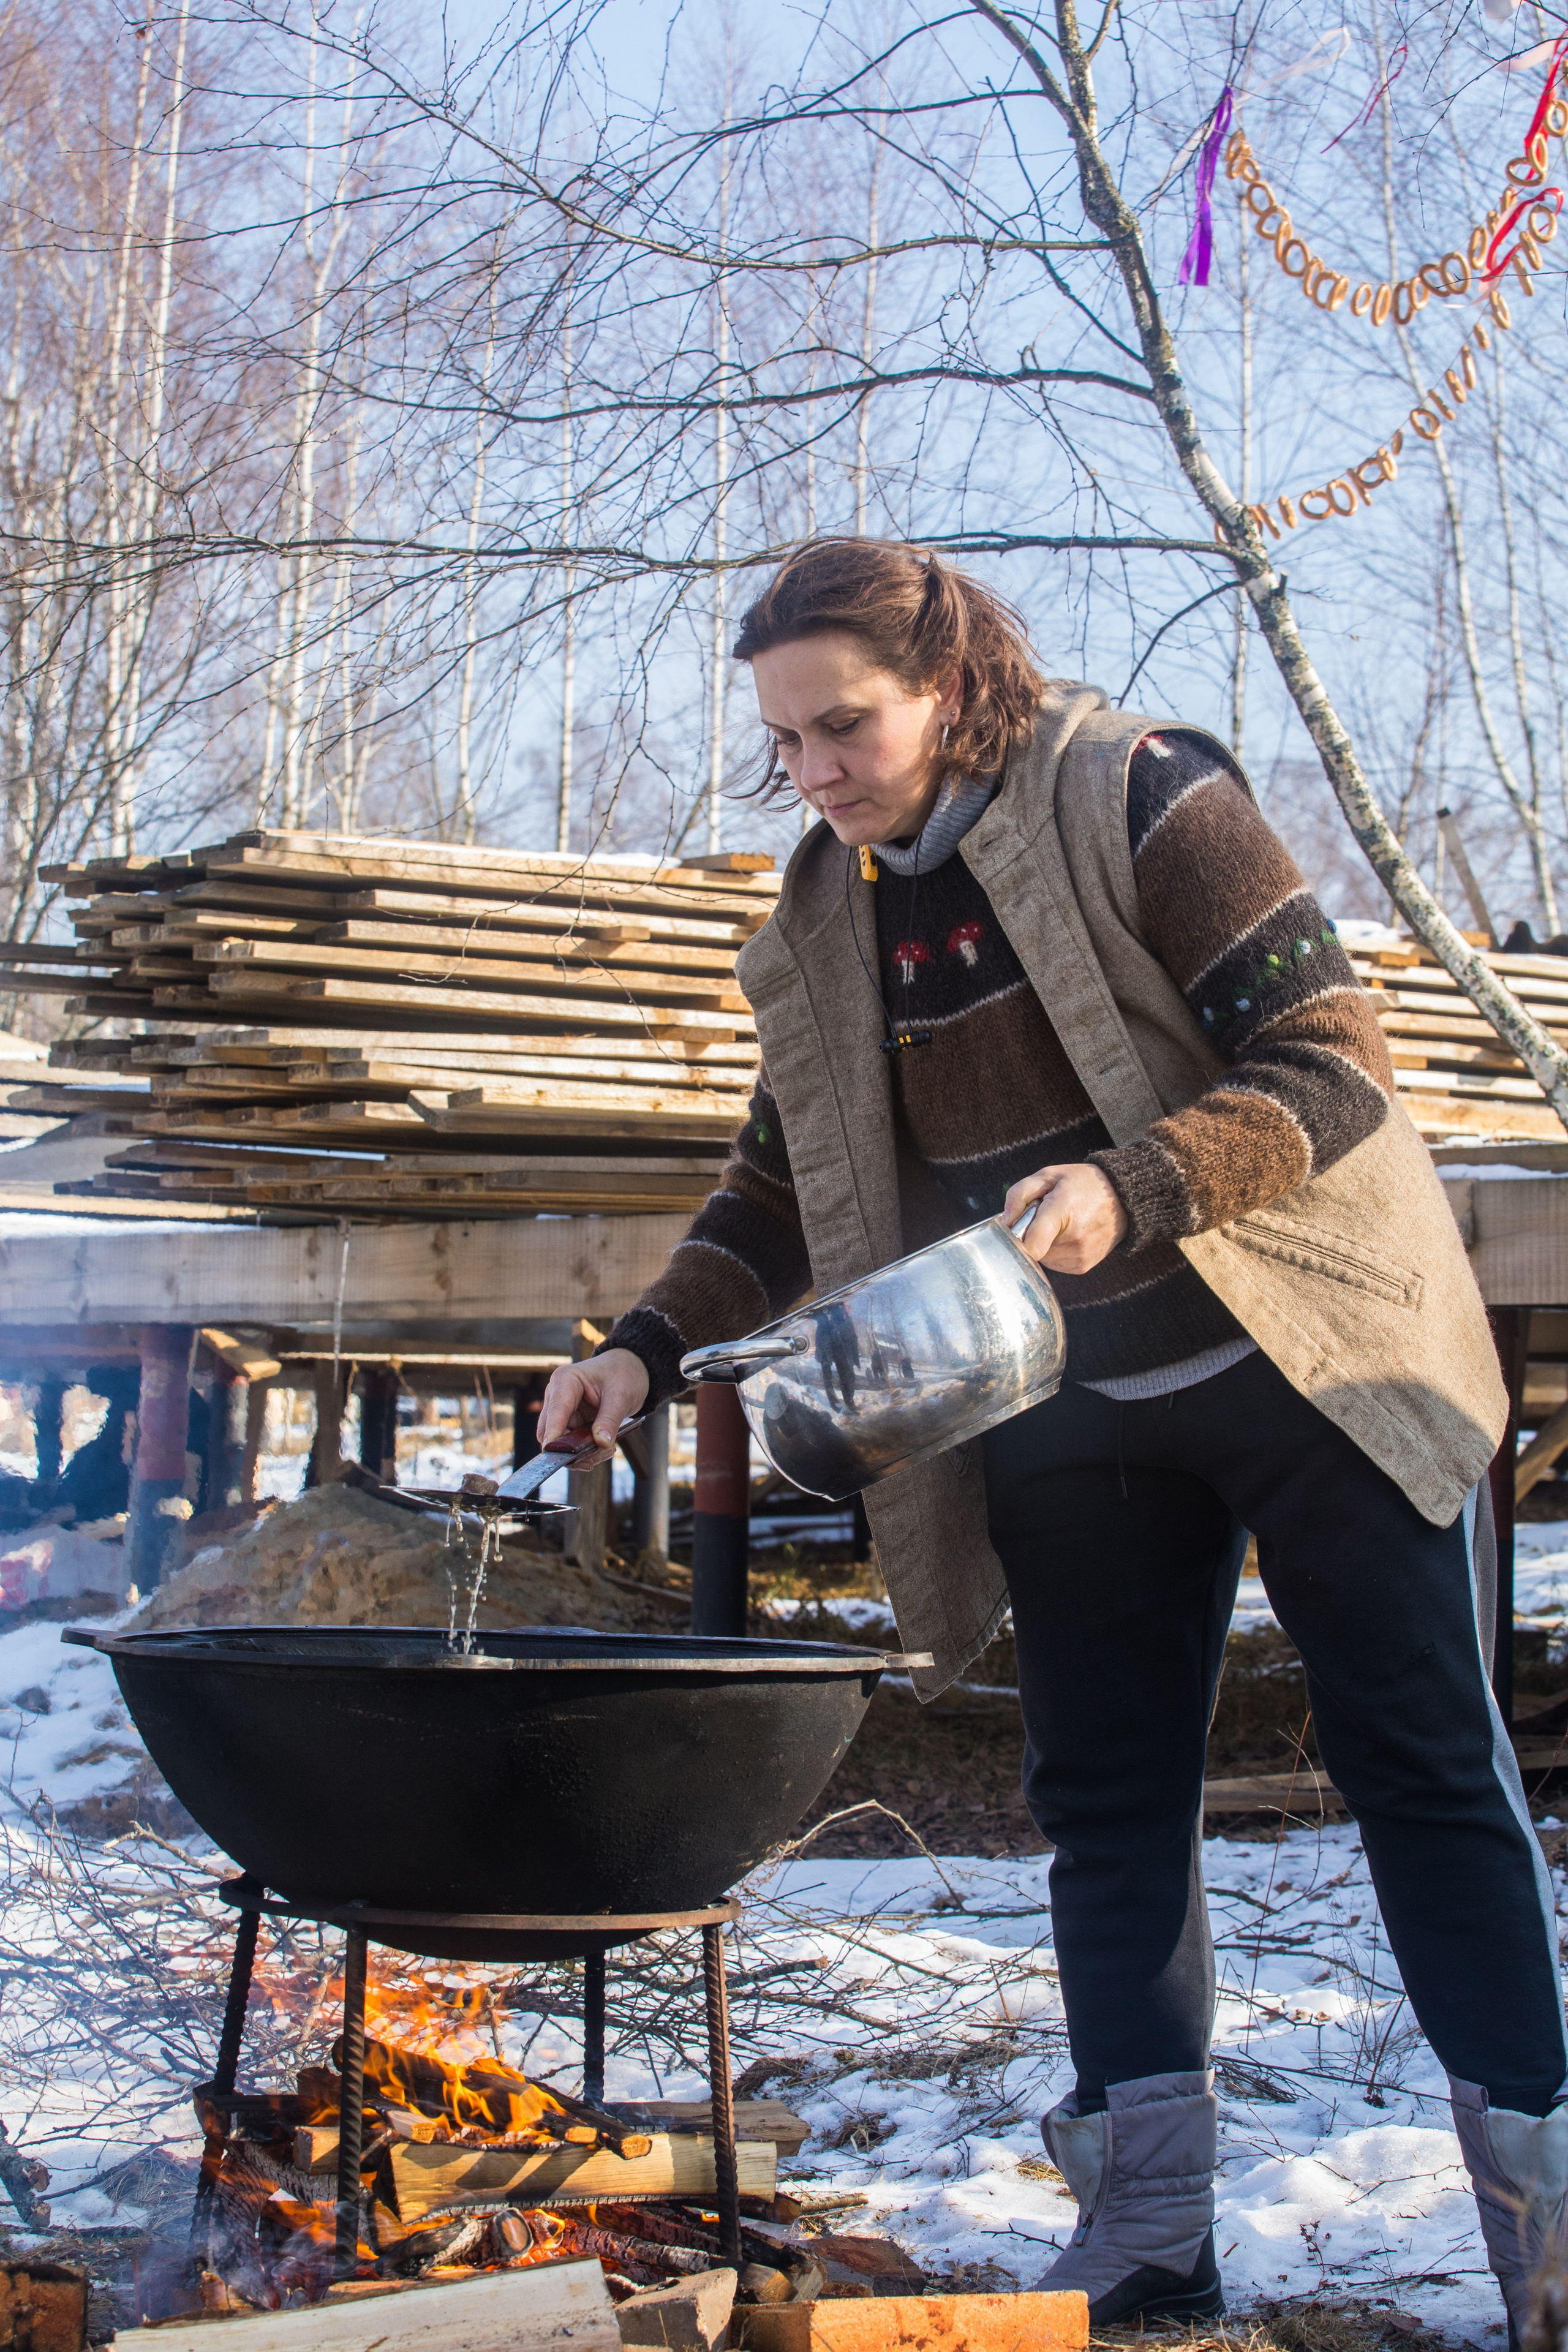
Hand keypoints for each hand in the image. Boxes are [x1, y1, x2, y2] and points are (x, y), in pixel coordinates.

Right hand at [537, 1348, 650, 1467]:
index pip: (555, 1412)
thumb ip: (609, 1420)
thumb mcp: (621, 1396)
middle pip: (551, 1432)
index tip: (558, 1455)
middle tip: (594, 1459)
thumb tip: (601, 1444)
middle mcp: (557, 1396)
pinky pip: (572, 1443)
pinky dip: (586, 1450)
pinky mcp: (571, 1422)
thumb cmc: (623, 1374)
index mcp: (565, 1380)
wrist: (631, 1369)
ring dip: (581, 1453)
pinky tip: (605, 1449)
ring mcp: (563, 1410)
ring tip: (607, 1451)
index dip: (554, 1435)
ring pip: (561, 1442)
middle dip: (572, 1449)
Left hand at [1003, 1163, 1127, 1275]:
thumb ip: (1020, 1194)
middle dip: (1031, 1233)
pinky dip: (1055, 1250)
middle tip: (1046, 1216)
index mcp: (1062, 1211)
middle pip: (1031, 1249)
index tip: (1019, 1225)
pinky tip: (1068, 1234)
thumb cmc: (1083, 1184)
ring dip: (1043, 1243)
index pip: (1031, 1244)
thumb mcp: (1049, 1175)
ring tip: (1061, 1224)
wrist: (1123, 1199)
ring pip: (1041, 1257)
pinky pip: (1054, 1263)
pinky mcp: (1082, 1267)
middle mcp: (1073, 1239)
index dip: (1016, 1236)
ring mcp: (1079, 1256)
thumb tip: (1006, 1221)